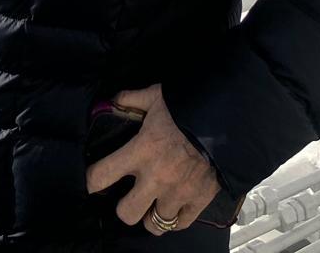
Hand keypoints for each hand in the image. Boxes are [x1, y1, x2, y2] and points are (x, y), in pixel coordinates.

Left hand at [84, 84, 221, 234]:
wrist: (227, 118)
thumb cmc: (188, 106)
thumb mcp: (155, 96)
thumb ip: (131, 99)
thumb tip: (112, 100)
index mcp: (140, 151)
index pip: (101, 176)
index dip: (92, 181)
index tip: (94, 181)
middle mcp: (155, 178)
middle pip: (126, 213)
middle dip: (125, 207)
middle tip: (130, 197)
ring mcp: (178, 193)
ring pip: (154, 224)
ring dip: (151, 214)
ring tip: (153, 204)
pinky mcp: (199, 200)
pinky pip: (179, 224)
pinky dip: (174, 219)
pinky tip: (173, 207)